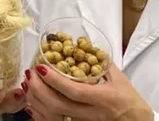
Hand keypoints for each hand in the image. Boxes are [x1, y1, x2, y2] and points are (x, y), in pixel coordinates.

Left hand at [25, 63, 153, 120]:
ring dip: (37, 100)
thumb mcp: (120, 79)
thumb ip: (103, 63)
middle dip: (39, 90)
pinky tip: (33, 101)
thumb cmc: (130, 101)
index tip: (42, 67)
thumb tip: (87, 45)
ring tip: (28, 84)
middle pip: (58, 105)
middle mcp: (91, 113)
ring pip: (53, 116)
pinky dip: (40, 113)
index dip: (55, 80)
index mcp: (103, 99)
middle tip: (31, 74)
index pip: (74, 91)